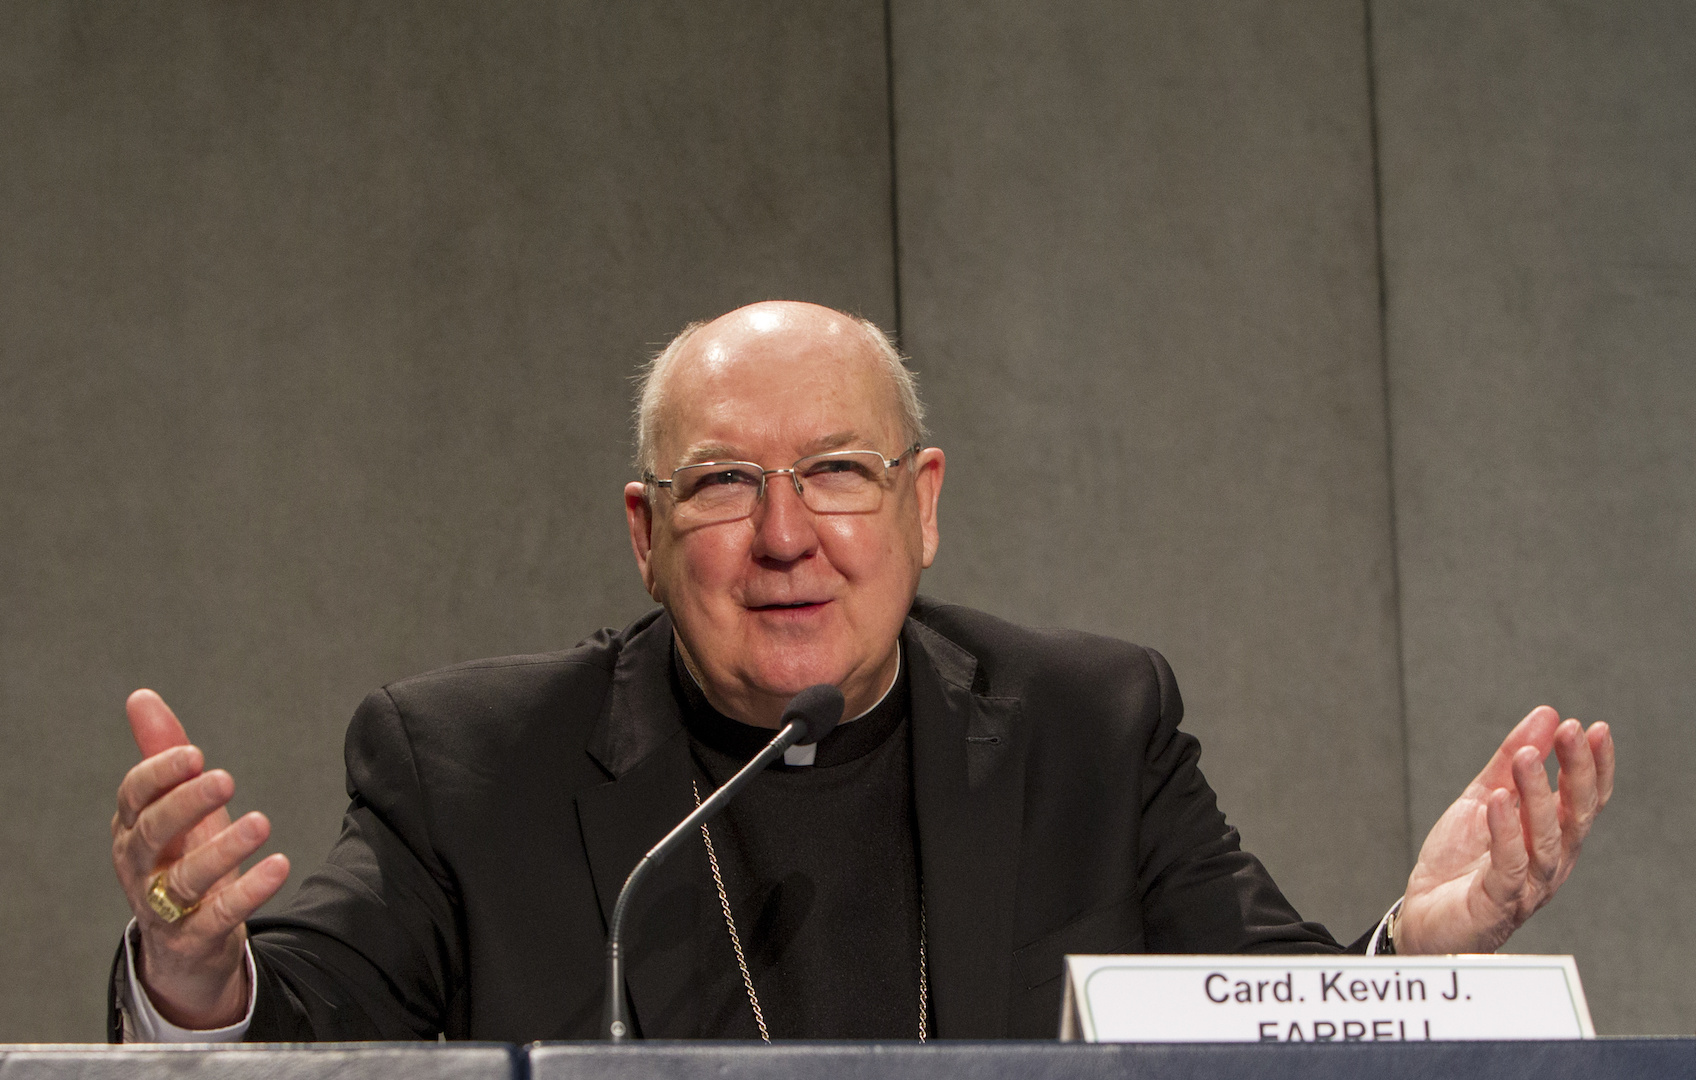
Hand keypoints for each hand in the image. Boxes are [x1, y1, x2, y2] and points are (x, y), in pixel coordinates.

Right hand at [111, 689, 290, 1028]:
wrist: (183, 947)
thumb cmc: (178, 860)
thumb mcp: (173, 808)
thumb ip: (161, 755)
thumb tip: (141, 696)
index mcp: (132, 830)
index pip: (134, 798)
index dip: (159, 774)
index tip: (193, 753)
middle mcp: (141, 868)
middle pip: (152, 834)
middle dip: (186, 804)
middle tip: (225, 778)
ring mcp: (165, 907)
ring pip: (186, 878)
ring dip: (224, 850)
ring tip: (261, 822)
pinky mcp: (196, 937)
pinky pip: (220, 915)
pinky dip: (249, 891)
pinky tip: (279, 865)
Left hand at [1397, 706, 1612, 953]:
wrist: (1423, 917)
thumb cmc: (1460, 864)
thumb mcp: (1483, 799)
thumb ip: (1509, 763)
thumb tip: (1545, 716)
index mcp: (1551, 838)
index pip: (1585, 800)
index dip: (1594, 766)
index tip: (1594, 728)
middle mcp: (1549, 863)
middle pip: (1576, 816)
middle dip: (1577, 771)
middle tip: (1572, 731)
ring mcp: (1527, 885)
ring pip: (1545, 839)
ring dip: (1538, 794)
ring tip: (1528, 756)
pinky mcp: (1498, 903)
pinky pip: (1508, 866)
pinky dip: (1505, 832)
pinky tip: (1499, 800)